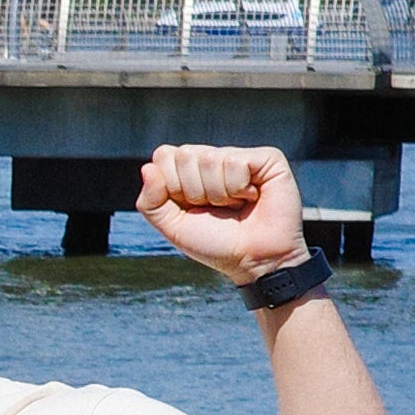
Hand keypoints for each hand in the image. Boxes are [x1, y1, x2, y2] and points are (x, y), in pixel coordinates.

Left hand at [137, 144, 305, 286]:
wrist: (253, 260)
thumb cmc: (216, 243)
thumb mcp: (173, 227)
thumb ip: (151, 202)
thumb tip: (147, 168)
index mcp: (189, 171)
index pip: (163, 156)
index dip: (171, 187)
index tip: (191, 207)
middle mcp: (213, 158)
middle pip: (183, 155)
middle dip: (194, 191)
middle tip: (215, 208)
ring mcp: (240, 156)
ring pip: (209, 159)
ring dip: (218, 193)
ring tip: (235, 205)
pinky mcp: (267, 158)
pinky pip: (235, 163)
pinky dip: (239, 188)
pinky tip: (252, 197)